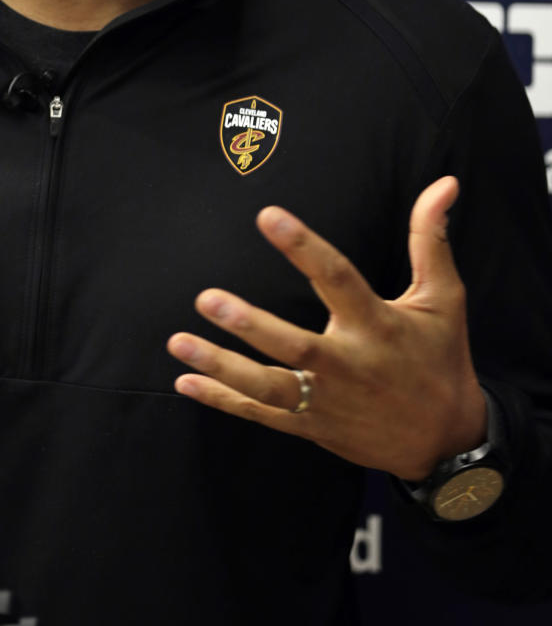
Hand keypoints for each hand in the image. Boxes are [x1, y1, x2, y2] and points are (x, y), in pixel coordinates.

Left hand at [166, 177, 486, 479]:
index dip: (303, 247)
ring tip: (178, 342)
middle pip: (293, 346)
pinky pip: (261, 414)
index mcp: (377, 325)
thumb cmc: (441, 359)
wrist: (448, 442)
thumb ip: (430, 239)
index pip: (337, 278)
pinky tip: (185, 382)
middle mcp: (348, 366)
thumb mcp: (442, 298)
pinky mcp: (312, 427)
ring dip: (221, 367)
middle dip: (250, 325)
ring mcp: (326, 402)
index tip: (268, 215)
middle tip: (207, 299)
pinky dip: (222, 400)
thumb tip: (444, 184)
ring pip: (268, 388)